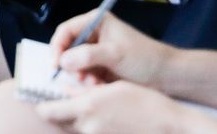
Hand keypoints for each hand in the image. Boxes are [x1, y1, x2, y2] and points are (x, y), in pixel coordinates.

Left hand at [34, 80, 201, 133]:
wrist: (172, 127)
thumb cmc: (146, 103)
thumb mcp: (115, 88)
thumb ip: (85, 91)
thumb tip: (66, 92)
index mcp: (86, 108)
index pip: (47, 112)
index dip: (44, 107)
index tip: (46, 101)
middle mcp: (87, 126)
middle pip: (61, 122)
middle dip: (63, 113)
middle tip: (74, 104)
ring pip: (77, 129)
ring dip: (81, 121)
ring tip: (101, 112)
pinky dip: (94, 129)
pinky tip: (110, 121)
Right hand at [48, 11, 172, 87]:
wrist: (166, 76)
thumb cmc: (145, 58)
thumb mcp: (115, 54)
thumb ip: (87, 55)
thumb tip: (63, 60)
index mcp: (96, 22)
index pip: (66, 31)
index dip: (57, 47)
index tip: (56, 65)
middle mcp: (92, 35)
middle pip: (67, 49)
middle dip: (71, 66)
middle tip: (80, 79)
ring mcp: (95, 52)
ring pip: (74, 65)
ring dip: (80, 77)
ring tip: (94, 84)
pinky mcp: (99, 67)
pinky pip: (83, 75)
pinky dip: (87, 83)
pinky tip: (98, 87)